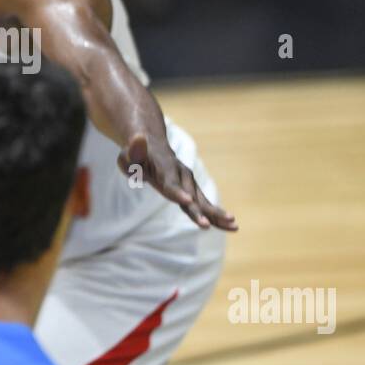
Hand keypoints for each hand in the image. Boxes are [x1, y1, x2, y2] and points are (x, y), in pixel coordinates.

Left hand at [118, 132, 237, 230]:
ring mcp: (189, 184)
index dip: (177, 192)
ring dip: (218, 214)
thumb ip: (134, 150)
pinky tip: (231, 226)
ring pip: (204, 202)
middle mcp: (182, 176)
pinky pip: (205, 205)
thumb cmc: (137, 154)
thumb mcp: (130, 152)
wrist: (153, 146)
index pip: (170, 183)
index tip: (186, 200)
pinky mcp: (193, 192)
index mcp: (165, 169)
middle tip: (208, 225)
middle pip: (192, 196)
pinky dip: (218, 216)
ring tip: (234, 225)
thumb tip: (138, 138)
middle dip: (201, 211)